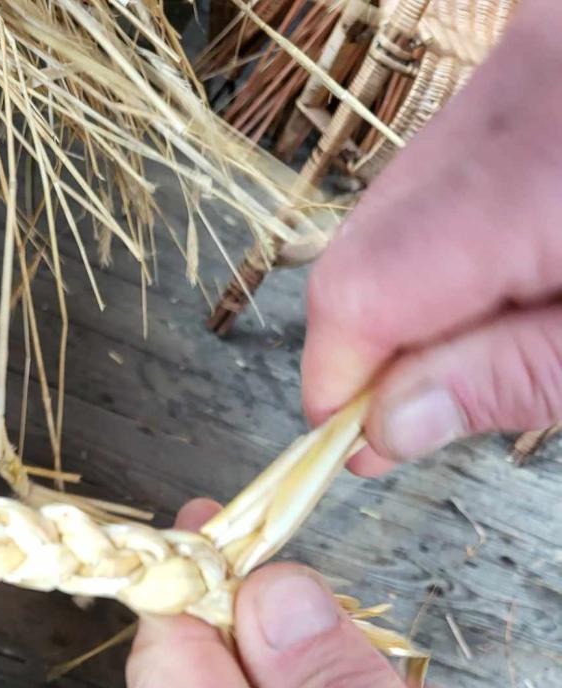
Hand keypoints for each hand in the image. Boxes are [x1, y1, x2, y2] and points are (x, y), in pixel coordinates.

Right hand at [303, 0, 561, 474]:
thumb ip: (505, 381)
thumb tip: (383, 430)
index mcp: (535, 171)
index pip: (361, 293)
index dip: (339, 383)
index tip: (356, 446)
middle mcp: (512, 88)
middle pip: (366, 244)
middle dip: (376, 343)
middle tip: (426, 410)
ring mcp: (520, 58)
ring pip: (399, 203)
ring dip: (414, 292)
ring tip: (492, 336)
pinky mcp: (534, 54)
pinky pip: (446, 163)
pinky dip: (452, 236)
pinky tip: (510, 267)